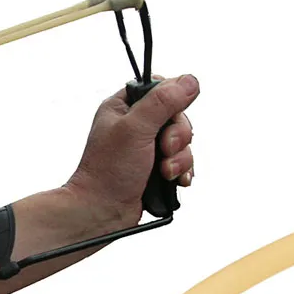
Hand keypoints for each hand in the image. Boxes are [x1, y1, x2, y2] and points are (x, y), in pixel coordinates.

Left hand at [65, 74, 198, 231]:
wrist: (103, 211)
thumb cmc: (108, 172)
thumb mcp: (135, 128)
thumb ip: (163, 102)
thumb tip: (190, 81)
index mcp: (125, 107)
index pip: (161, 89)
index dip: (173, 102)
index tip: (169, 118)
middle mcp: (138, 126)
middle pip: (178, 118)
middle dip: (178, 137)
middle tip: (163, 150)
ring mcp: (149, 149)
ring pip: (183, 143)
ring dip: (180, 160)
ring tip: (165, 173)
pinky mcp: (158, 170)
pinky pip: (183, 164)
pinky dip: (183, 172)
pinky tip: (174, 181)